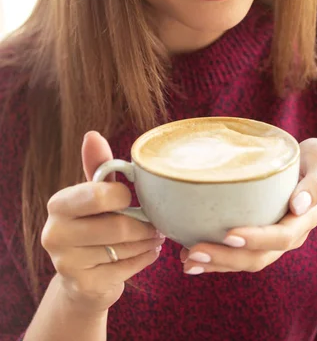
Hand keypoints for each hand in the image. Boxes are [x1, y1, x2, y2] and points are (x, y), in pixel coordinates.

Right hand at [41, 131, 164, 313]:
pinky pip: (128, 269)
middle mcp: (55, 234)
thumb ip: (98, 167)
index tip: (131, 196)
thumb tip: (92, 135)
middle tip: (157, 221)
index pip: (98, 195)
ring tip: (155, 234)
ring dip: (148, 241)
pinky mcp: (84, 286)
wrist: (83, 278)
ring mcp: (67, 264)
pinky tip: (148, 251)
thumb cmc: (93, 225)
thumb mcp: (94, 195)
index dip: (123, 196)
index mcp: (58, 205)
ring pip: (125, 248)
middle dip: (144, 224)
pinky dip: (145, 258)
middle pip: (117, 226)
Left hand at [180, 138, 316, 274]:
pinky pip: (238, 254)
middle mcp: (288, 236)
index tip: (229, 235)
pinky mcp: (259, 237)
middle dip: (225, 258)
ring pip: (245, 261)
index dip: (255, 239)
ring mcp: (273, 240)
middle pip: (258, 257)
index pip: (280, 237)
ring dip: (216, 264)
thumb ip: (316, 183)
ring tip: (187, 261)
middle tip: (194, 253)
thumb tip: (299, 203)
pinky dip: (216, 260)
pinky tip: (190, 258)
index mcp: (304, 220)